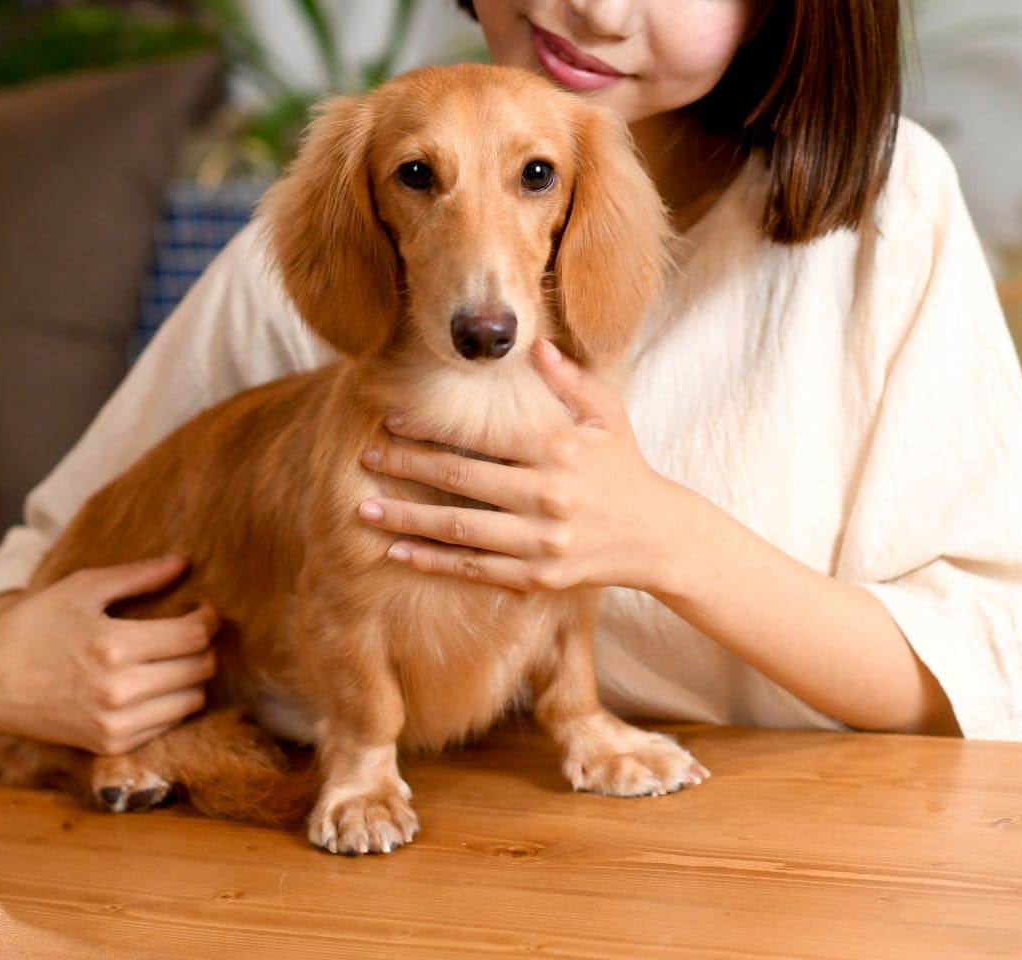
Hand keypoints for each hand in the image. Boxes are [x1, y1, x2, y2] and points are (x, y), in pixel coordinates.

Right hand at [0, 555, 217, 754]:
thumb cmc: (34, 625)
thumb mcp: (81, 589)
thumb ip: (136, 576)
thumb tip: (182, 563)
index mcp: (114, 646)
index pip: (194, 637)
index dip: (208, 621)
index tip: (203, 611)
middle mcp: (119, 690)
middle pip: (200, 669)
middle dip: (204, 647)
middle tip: (189, 633)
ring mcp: (115, 723)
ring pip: (192, 700)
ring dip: (191, 677)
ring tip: (172, 659)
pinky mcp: (111, 745)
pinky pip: (168, 724)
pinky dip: (170, 703)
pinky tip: (152, 685)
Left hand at [358, 339, 688, 593]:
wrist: (657, 536)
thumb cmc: (626, 468)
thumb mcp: (607, 416)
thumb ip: (569, 379)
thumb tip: (533, 342)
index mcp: (558, 450)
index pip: (482, 435)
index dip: (431, 428)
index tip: (390, 419)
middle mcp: (547, 495)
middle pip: (461, 480)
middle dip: (407, 468)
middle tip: (365, 459)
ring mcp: (541, 540)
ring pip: (460, 530)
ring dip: (407, 520)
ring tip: (364, 510)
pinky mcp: (538, 576)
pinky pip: (474, 569)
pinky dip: (432, 563)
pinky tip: (397, 554)